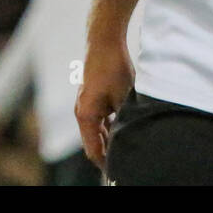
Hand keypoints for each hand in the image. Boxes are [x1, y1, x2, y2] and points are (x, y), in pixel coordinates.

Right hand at [75, 39, 133, 169]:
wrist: (105, 40)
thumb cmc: (113, 67)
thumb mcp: (123, 97)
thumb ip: (123, 119)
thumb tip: (131, 137)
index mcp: (86, 115)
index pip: (94, 150)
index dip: (107, 163)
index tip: (118, 171)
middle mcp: (82, 112)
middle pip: (95, 142)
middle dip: (109, 153)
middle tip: (126, 163)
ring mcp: (86, 104)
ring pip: (98, 130)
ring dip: (110, 139)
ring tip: (128, 148)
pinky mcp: (92, 96)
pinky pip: (100, 118)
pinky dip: (110, 126)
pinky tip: (124, 129)